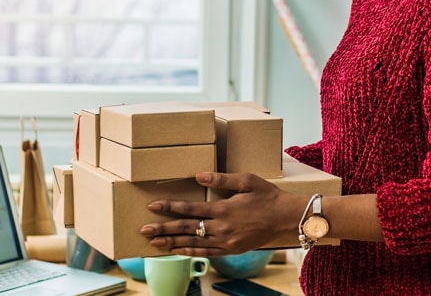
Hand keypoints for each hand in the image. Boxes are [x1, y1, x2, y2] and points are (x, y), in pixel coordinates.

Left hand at [139, 172, 299, 256]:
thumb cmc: (268, 196)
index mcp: (224, 209)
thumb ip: (222, 179)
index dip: (170, 207)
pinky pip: (206, 252)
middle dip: (163, 229)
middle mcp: (222, 228)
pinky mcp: (231, 250)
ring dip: (171, 243)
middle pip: (186, 229)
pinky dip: (190, 252)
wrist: (286, 218)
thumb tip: (199, 176)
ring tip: (154, 243)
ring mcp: (226, 242)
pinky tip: (177, 250)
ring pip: (193, 243)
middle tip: (144, 230)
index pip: (190, 209)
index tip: (153, 206)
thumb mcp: (247, 180)